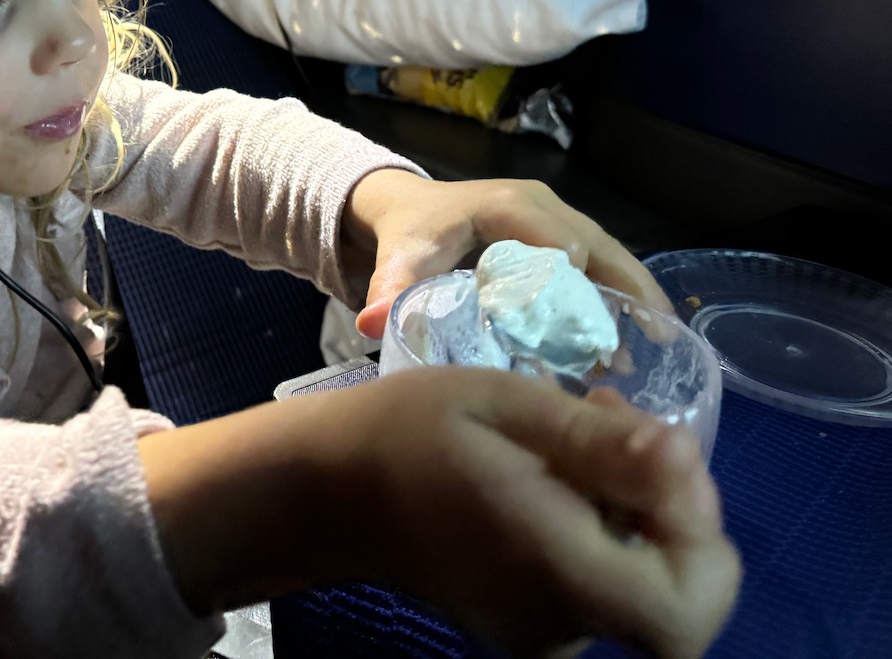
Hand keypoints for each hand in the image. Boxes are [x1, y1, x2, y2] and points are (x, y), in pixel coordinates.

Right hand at [340, 367, 739, 657]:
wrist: (332, 487)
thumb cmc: (412, 429)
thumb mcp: (503, 404)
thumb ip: (594, 439)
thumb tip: (682, 454)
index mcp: (551, 567)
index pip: (685, 612)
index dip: (701, 537)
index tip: (656, 455)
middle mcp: (557, 621)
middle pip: (679, 594)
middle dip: (677, 505)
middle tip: (621, 421)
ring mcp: (544, 631)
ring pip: (647, 582)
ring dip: (643, 506)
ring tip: (587, 427)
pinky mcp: (532, 624)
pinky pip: (607, 582)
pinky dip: (608, 525)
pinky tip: (566, 469)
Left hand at [342, 170, 669, 339]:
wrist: (407, 210)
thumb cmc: (409, 231)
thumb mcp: (399, 255)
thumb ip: (389, 287)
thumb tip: (371, 325)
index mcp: (511, 206)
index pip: (561, 244)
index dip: (578, 289)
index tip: (588, 338)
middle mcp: (545, 207)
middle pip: (601, 247)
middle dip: (627, 293)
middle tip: (653, 344)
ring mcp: (559, 220)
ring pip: (609, 257)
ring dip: (631, 300)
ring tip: (653, 351)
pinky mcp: (562, 236)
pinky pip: (600, 265)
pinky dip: (618, 298)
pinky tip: (631, 343)